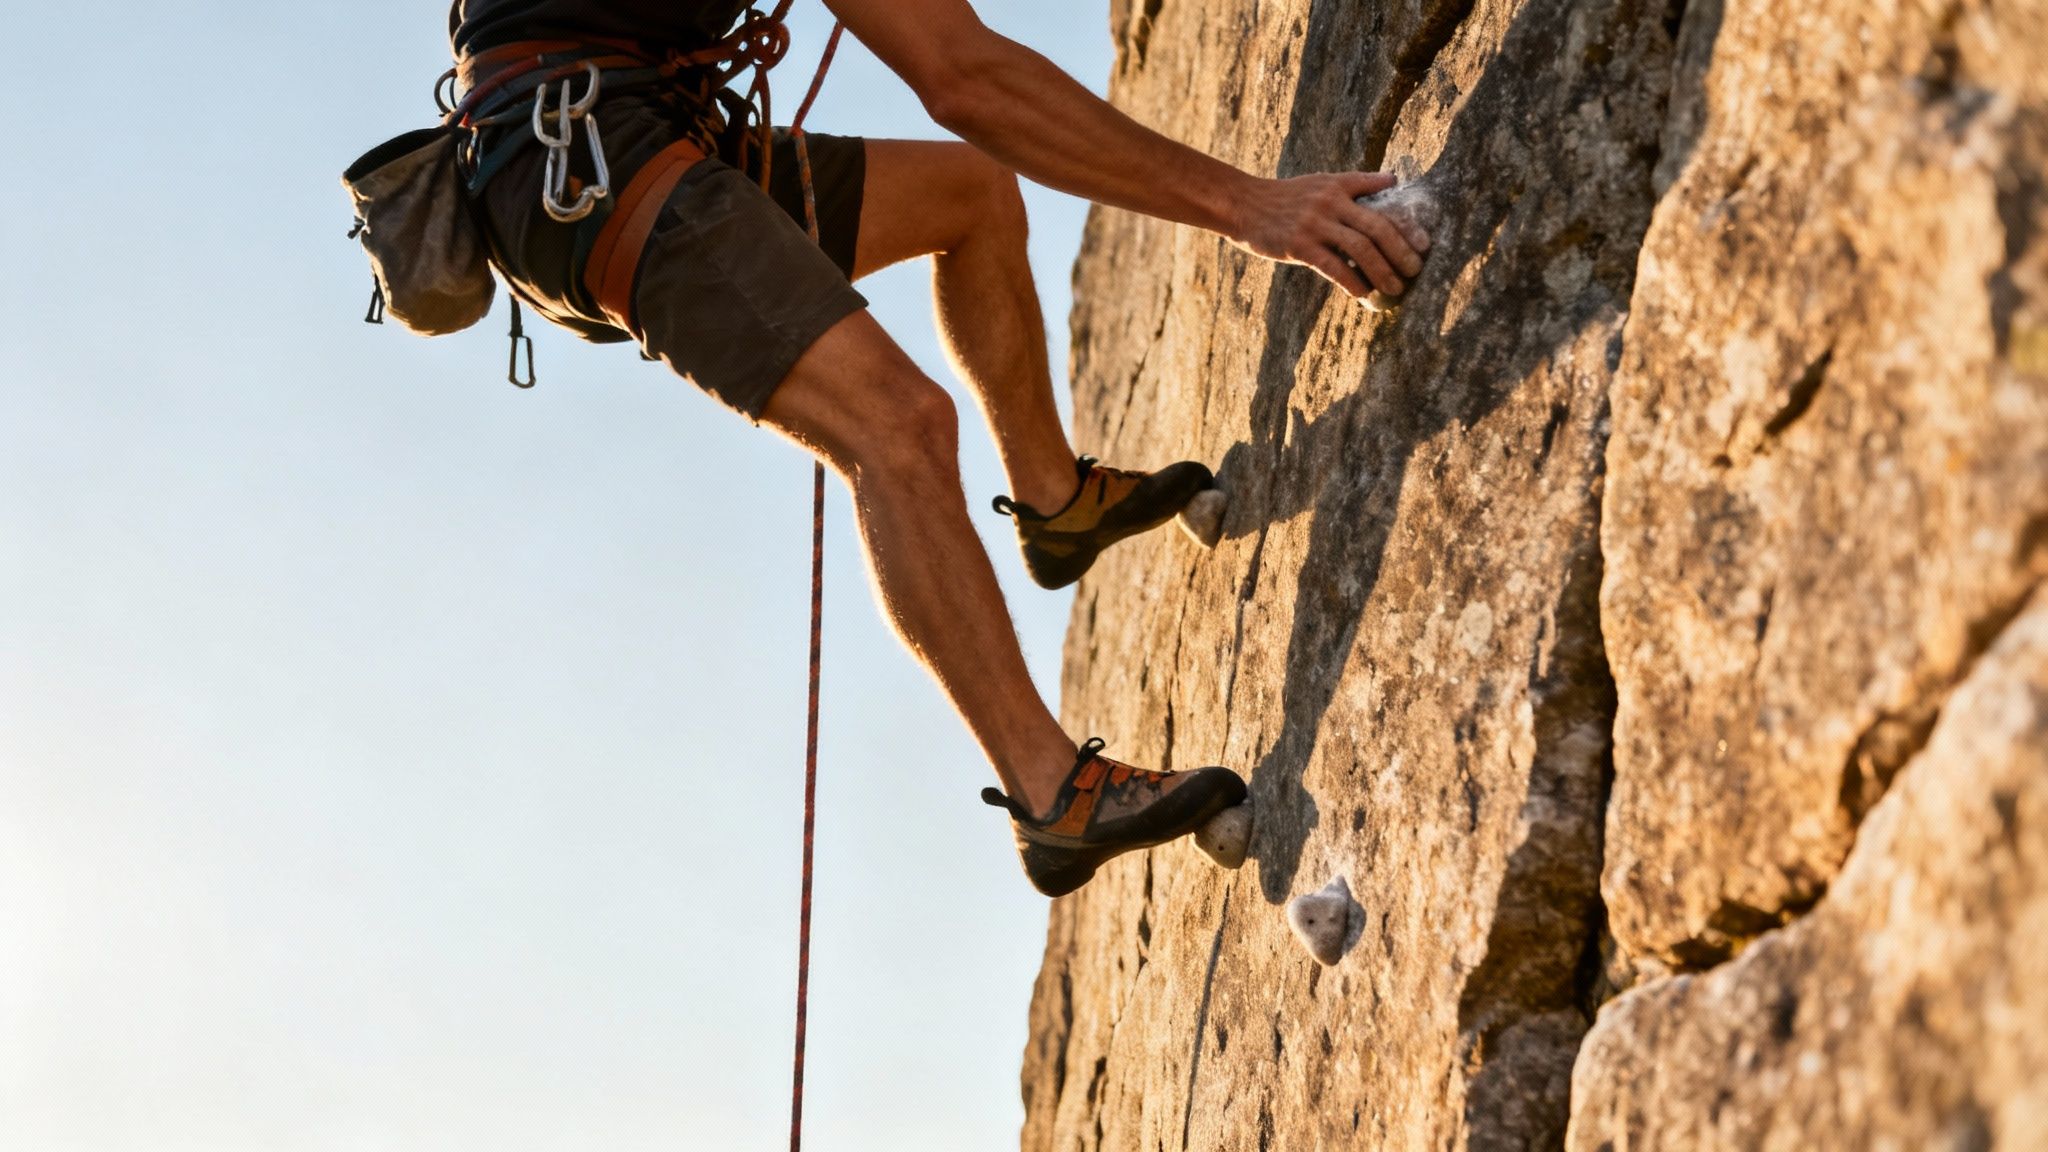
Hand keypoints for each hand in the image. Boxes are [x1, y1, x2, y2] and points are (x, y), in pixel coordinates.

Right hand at [1227, 172, 1430, 298]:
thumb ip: (1357, 183)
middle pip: (1377, 228)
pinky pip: (1333, 267)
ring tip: (1394, 289)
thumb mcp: (1322, 182)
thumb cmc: (1287, 197)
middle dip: (1401, 253)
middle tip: (1414, 272)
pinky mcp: (1299, 245)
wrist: (1244, 205)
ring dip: (1381, 271)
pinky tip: (1362, 294)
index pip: (1382, 207)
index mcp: (1340, 188)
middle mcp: (1331, 203)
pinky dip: (1351, 282)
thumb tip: (1393, 179)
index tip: (1425, 246)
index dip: (1407, 227)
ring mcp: (1315, 225)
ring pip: (1359, 249)